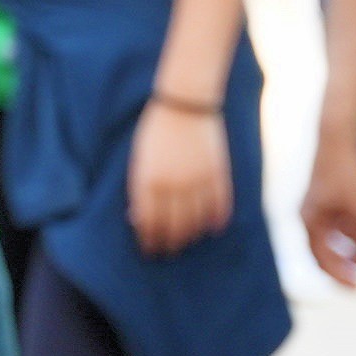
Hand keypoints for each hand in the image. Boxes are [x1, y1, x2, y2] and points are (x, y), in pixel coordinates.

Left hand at [128, 99, 233, 257]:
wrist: (185, 104)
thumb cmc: (155, 131)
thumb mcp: (139, 160)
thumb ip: (139, 189)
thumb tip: (135, 218)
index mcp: (148, 181)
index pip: (148, 223)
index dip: (149, 240)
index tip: (148, 249)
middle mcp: (173, 186)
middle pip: (173, 227)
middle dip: (168, 243)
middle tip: (167, 252)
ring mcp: (198, 181)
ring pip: (196, 222)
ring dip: (191, 236)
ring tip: (186, 243)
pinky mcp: (218, 174)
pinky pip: (220, 206)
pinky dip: (217, 220)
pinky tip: (213, 228)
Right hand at [302, 131, 355, 286]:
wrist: (338, 139)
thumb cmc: (347, 175)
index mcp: (311, 223)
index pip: (322, 259)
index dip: (341, 275)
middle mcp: (307, 218)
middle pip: (320, 252)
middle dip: (340, 268)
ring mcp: (313, 208)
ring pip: (325, 240)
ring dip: (342, 253)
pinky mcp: (322, 198)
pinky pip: (330, 227)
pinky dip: (342, 238)